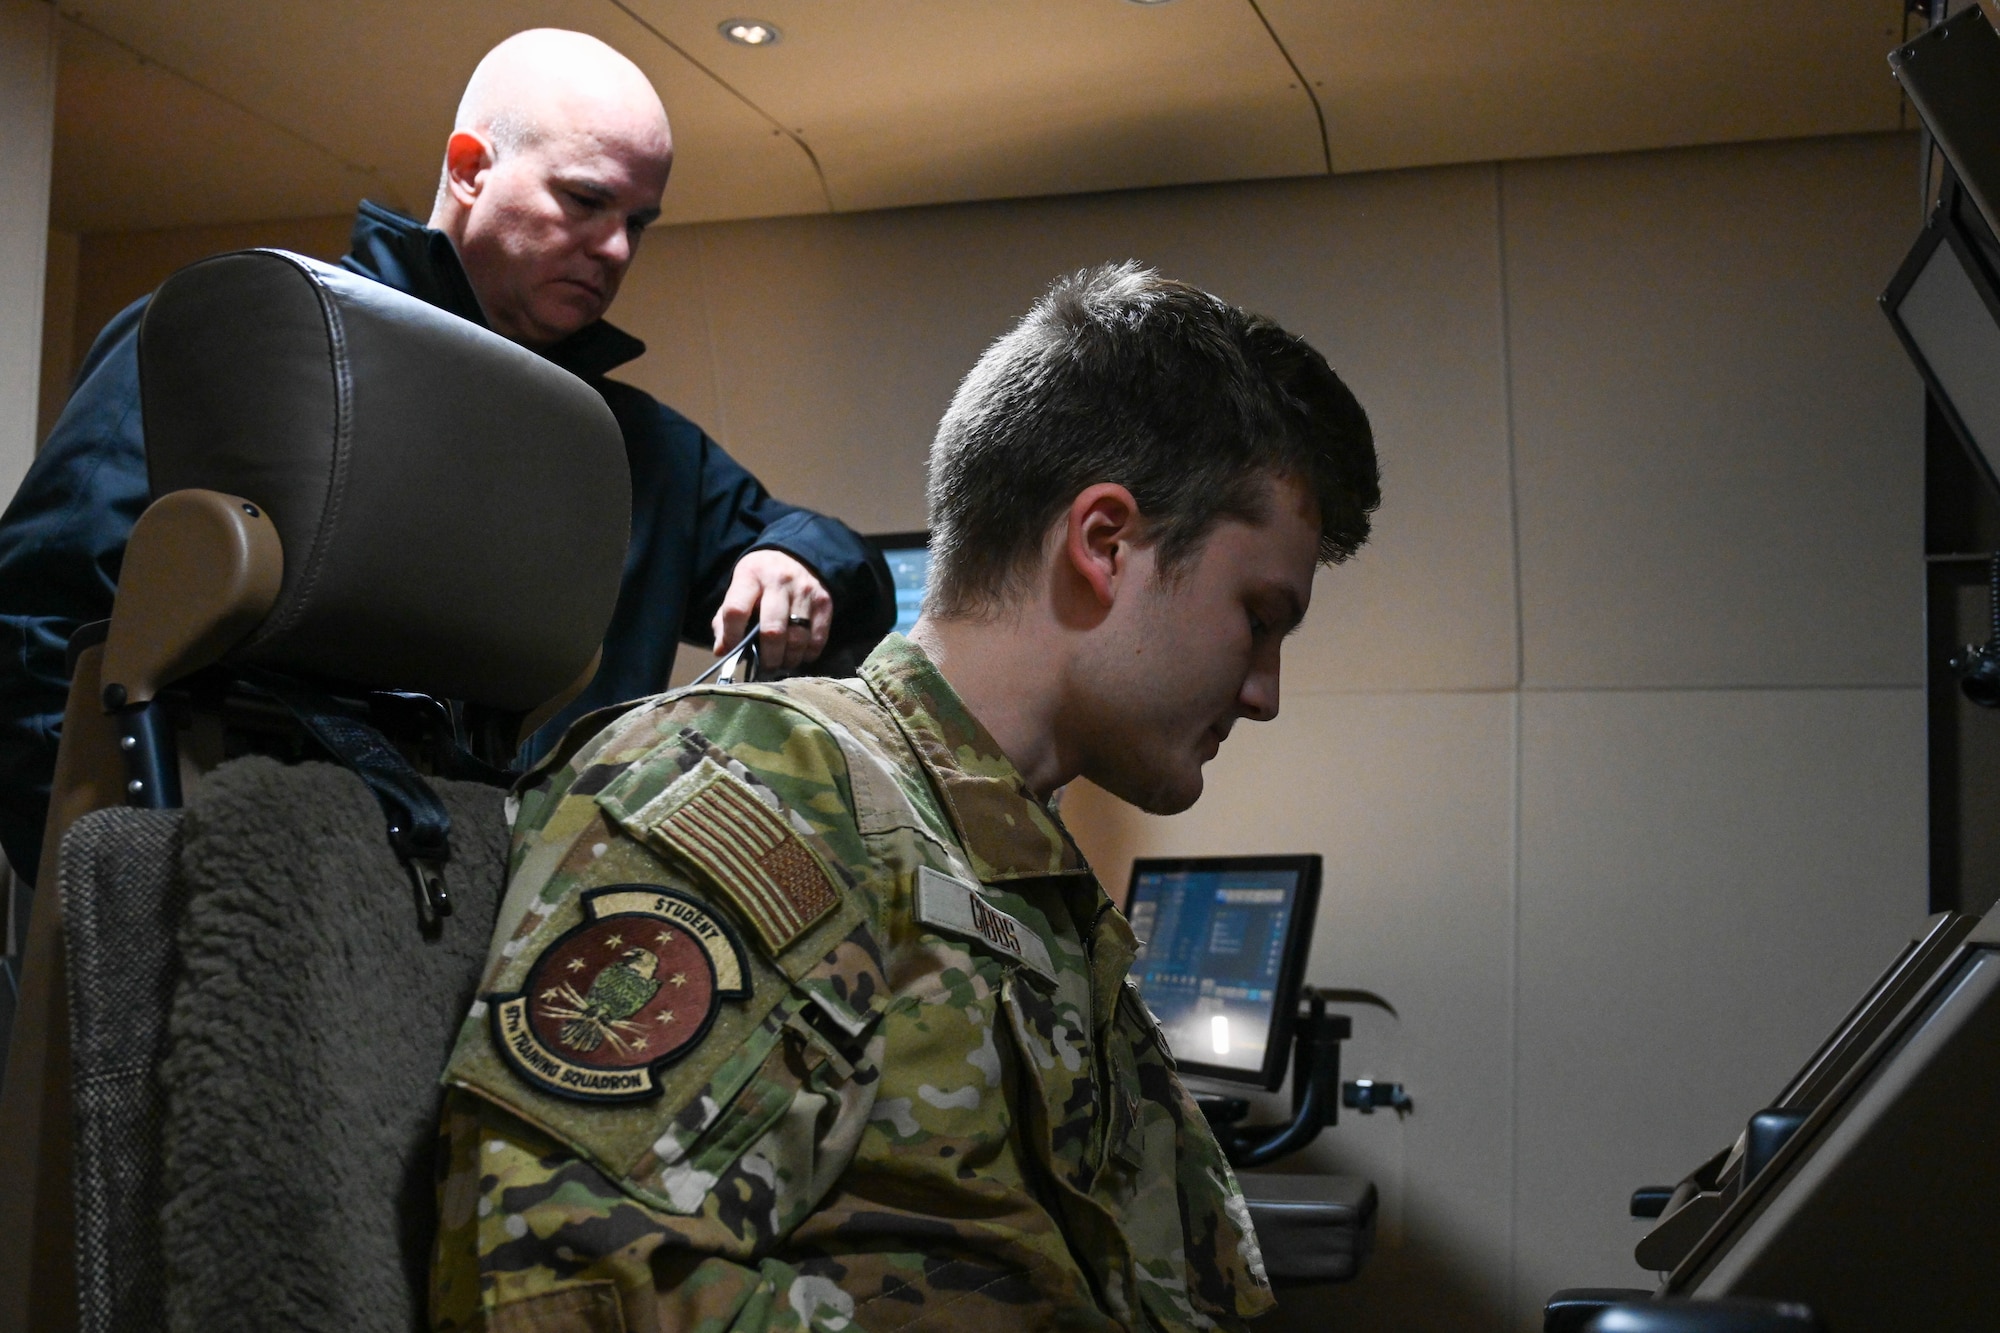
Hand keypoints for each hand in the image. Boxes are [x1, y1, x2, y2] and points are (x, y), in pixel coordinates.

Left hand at [711, 550, 832, 670]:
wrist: (795, 556)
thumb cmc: (760, 580)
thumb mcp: (739, 588)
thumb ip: (725, 619)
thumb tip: (723, 650)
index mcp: (750, 576)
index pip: (736, 610)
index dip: (732, 636)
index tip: (732, 650)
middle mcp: (779, 581)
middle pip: (772, 630)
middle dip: (768, 657)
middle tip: (765, 667)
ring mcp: (805, 591)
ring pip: (797, 638)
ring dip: (789, 659)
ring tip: (782, 663)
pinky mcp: (824, 601)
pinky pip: (817, 637)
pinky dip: (808, 653)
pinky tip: (799, 655)